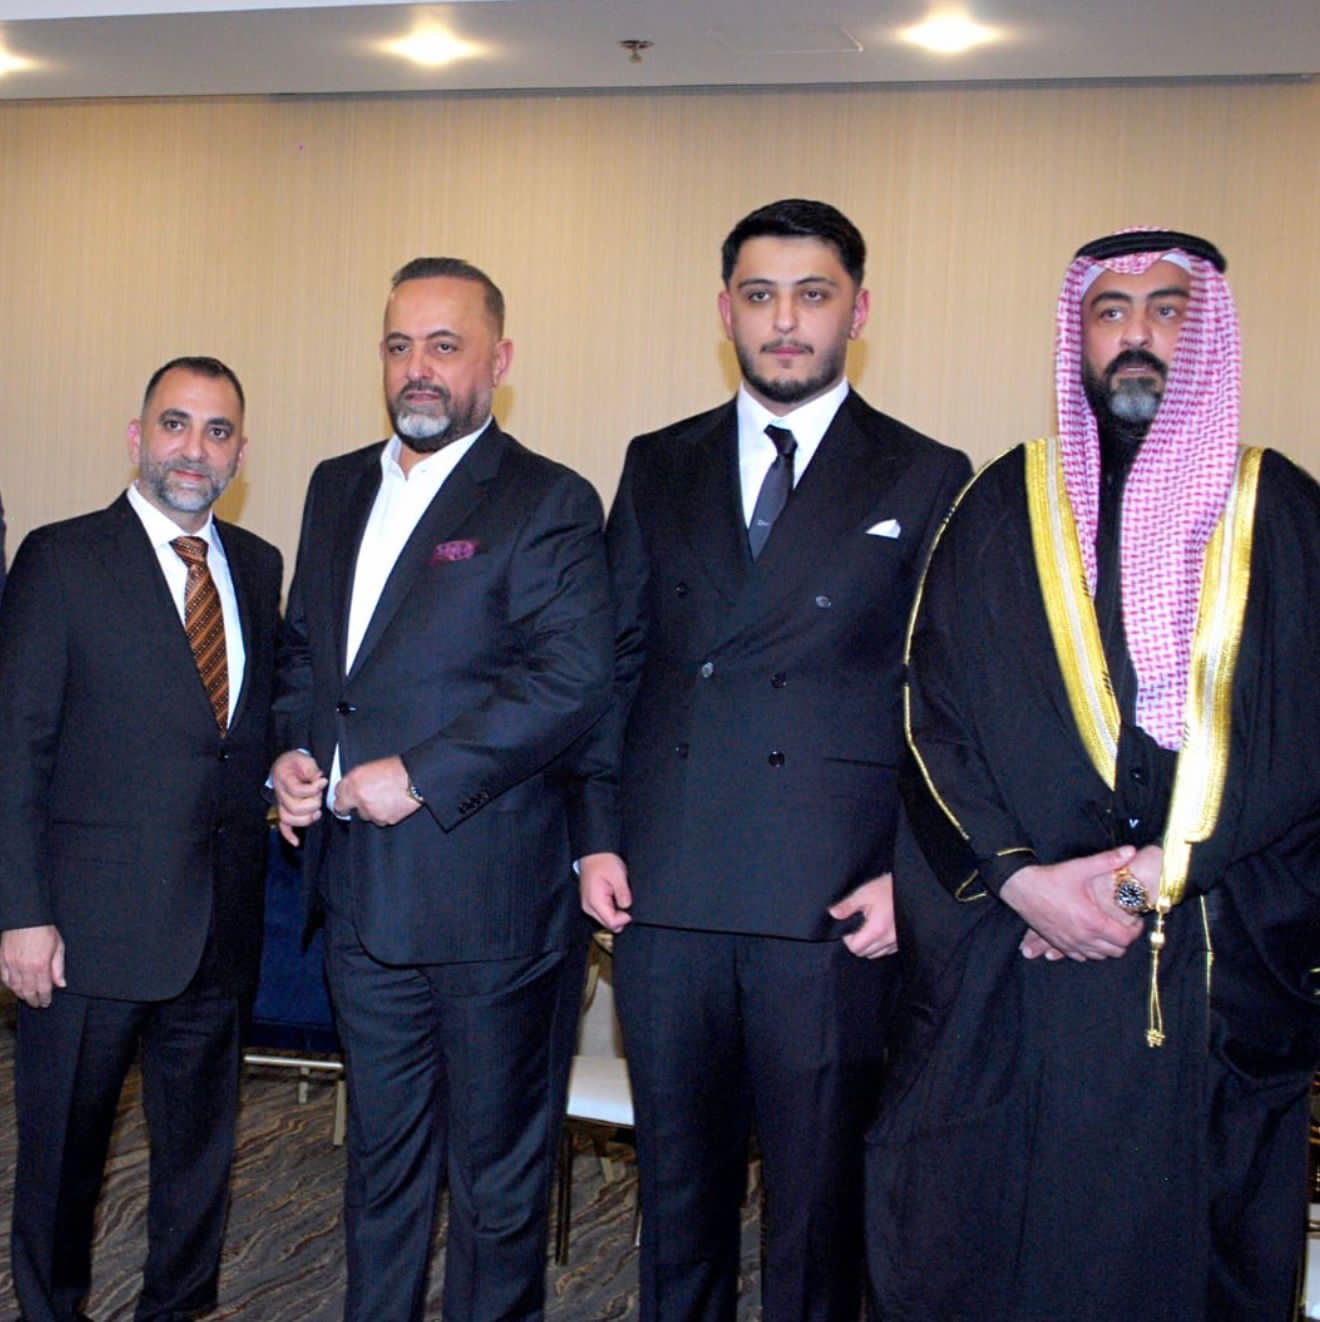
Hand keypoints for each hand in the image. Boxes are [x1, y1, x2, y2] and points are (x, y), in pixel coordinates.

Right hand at [0, 924, 65, 1007]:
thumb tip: (61, 984)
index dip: (45, 998)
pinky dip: (10, 985)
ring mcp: (11, 964)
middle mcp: (24, 968)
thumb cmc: (44, 930)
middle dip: (33, 1000)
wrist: (26, 917)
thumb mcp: (58, 947)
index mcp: (40, 965)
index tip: (46, 1003)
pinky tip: (15, 987)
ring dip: (21, 994)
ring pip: (15, 987)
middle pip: (28, 991)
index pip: (43, 988)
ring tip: (27, 998)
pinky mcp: (2, 960)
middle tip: (37, 1004)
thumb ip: (58, 967)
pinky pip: (4, 978)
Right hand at [271, 749, 327, 845]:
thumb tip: (319, 779)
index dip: (313, 789)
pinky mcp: (283, 809)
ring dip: (306, 818)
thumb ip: (311, 769)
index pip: (298, 791)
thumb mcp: (304, 759)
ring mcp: (281, 803)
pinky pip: (283, 826)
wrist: (285, 764)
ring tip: (317, 812)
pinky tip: (296, 842)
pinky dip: (288, 835)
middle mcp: (280, 794)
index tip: (323, 781)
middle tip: (320, 795)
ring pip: (289, 818)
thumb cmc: (295, 762)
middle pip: (295, 807)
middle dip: (313, 803)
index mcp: (284, 779)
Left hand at [333, 755, 421, 826]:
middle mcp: (361, 800)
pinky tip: (392, 802)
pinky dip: (384, 814)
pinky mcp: (384, 820)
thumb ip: (352, 781)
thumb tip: (345, 790)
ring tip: (385, 797)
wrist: (415, 778)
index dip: (342, 800)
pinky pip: (380, 820)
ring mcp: (372, 812)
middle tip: (370, 796)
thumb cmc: (394, 769)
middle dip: (358, 805)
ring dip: (372, 810)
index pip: (338, 800)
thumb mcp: (367, 768)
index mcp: (354, 785)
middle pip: (352, 810)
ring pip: (367, 816)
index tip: (344, 802)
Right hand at [579, 852, 631, 932]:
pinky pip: (604, 912)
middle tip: (626, 901)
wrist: (594, 853)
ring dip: (616, 913)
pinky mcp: (592, 903)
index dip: (625, 918)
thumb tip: (627, 907)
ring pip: (607, 920)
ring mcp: (589, 906)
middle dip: (621, 917)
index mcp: (595, 902)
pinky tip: (615, 896)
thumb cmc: (603, 862)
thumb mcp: (618, 876)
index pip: (612, 923)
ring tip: (620, 896)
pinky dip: (612, 908)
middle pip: (609, 924)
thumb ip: (623, 893)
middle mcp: (589, 907)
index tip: (631, 907)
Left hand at [829, 873, 897, 958]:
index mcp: (876, 930)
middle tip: (859, 924)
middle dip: (858, 942)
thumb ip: (847, 906)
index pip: (855, 948)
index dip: (848, 938)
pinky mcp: (904, 941)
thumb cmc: (889, 888)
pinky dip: (881, 944)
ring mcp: (897, 942)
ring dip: (870, 944)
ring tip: (870, 926)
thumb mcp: (865, 892)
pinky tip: (881, 930)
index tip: (850, 925)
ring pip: (877, 954)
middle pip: (865, 953)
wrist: (913, 888)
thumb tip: (833, 914)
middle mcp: (888, 940)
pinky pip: (888, 950)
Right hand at [1001, 845, 1142, 961]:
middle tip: (1122, 923)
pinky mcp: (1057, 943)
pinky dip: (1088, 950)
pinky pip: (1080, 956)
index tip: (1134, 919)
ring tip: (1106, 928)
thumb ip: (1108, 860)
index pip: (1125, 939)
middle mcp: (1082, 937)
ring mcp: (1069, 943)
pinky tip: (1087, 935)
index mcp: (1092, 921)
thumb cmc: (1051, 878)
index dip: (1135, 930)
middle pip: (1115, 951)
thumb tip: (1131, 850)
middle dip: (1123, 938)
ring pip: (1098, 956)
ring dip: (1106, 945)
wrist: (1020, 888)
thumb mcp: (1080, 867)